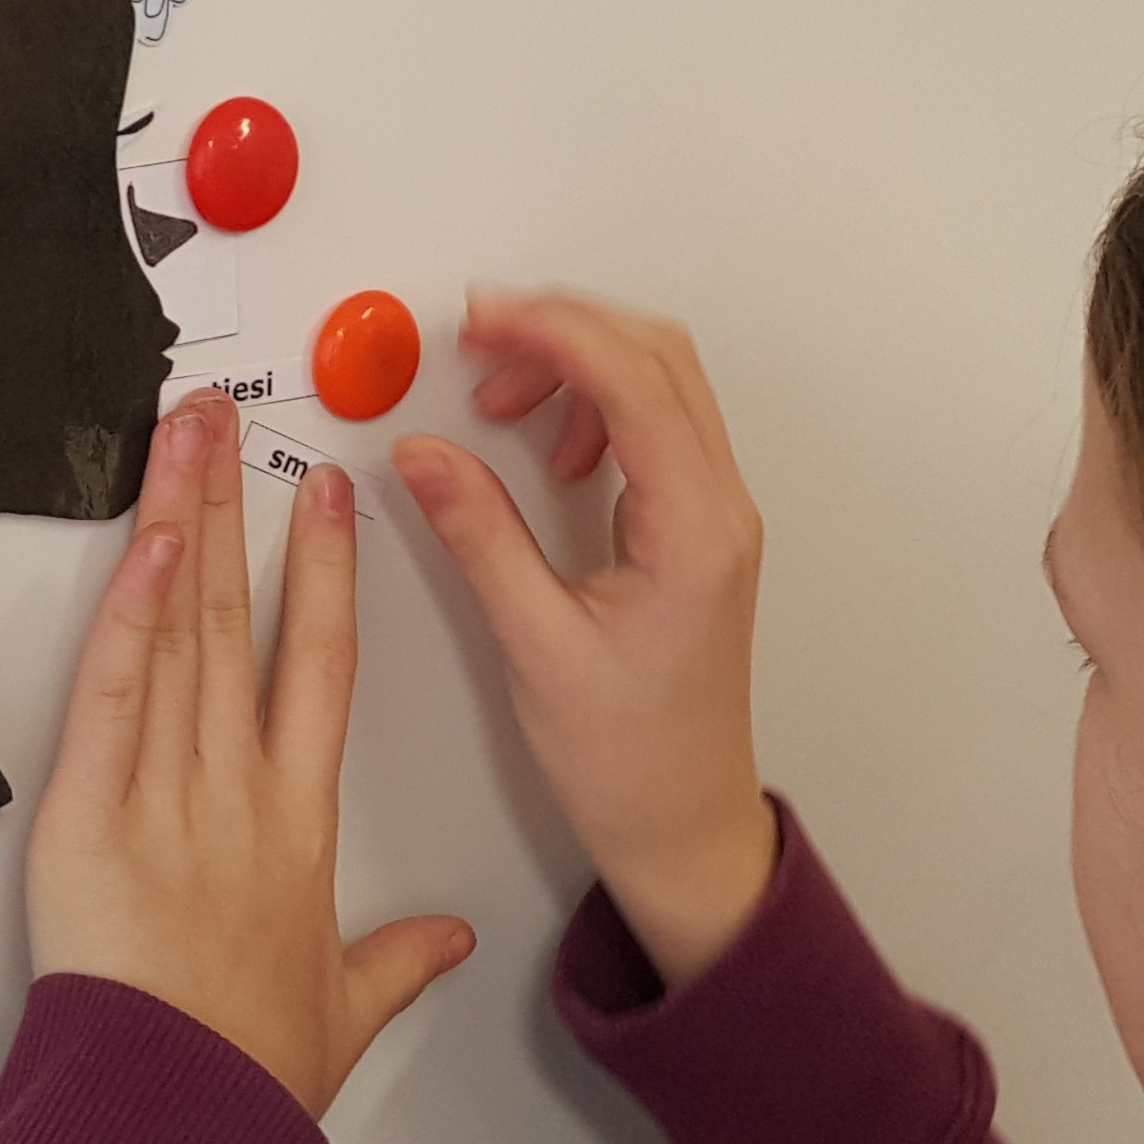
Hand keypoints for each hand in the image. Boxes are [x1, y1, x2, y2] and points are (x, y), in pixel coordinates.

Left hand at [28, 391, 475, 1116]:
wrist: (177, 1115)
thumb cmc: (250, 1072)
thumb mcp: (343, 1011)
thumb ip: (399, 961)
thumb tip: (452, 940)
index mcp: (303, 822)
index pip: (327, 665)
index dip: (330, 571)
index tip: (328, 496)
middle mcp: (241, 787)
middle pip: (246, 618)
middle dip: (238, 507)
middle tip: (230, 418)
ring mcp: (169, 791)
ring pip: (181, 632)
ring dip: (182, 523)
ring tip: (181, 438)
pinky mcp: (90, 812)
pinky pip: (116, 691)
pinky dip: (132, 611)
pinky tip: (151, 539)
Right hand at [396, 290, 779, 985]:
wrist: (683, 825)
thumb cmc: (628, 759)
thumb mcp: (534, 644)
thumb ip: (478, 534)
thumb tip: (423, 451)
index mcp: (694, 531)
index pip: (633, 381)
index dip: (552, 331)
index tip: (481, 319)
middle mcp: (721, 509)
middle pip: (656, 358)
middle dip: (563, 329)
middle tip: (478, 339)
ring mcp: (716, 515)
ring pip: (660, 383)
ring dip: (578, 367)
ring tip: (499, 404)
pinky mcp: (698, 527)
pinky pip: (658, 426)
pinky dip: (597, 408)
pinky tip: (547, 451)